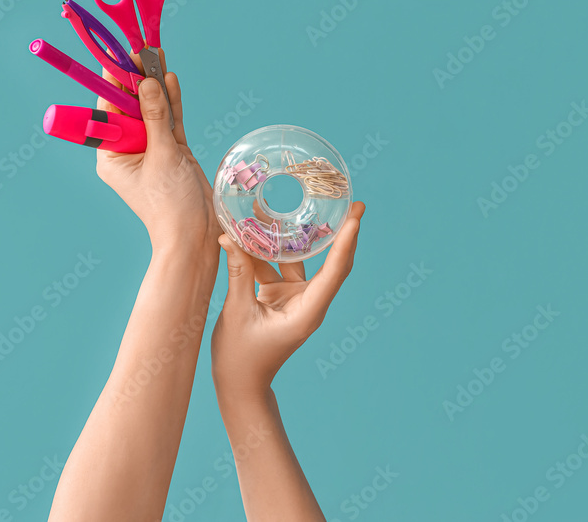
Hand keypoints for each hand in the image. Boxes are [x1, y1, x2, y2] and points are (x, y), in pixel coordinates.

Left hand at [95, 50, 218, 250]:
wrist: (195, 235)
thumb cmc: (171, 205)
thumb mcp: (163, 156)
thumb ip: (156, 117)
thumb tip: (147, 83)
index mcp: (112, 155)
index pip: (110, 111)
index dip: (115, 83)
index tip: (117, 57)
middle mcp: (129, 151)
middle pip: (132, 107)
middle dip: (136, 79)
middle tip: (139, 49)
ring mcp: (152, 151)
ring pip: (153, 111)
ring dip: (155, 86)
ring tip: (155, 54)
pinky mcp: (174, 153)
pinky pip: (170, 122)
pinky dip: (171, 102)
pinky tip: (169, 79)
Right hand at [211, 202, 364, 398]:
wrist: (240, 385)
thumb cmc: (241, 359)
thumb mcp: (237, 313)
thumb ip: (238, 274)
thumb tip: (230, 237)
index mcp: (308, 311)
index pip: (335, 271)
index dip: (346, 242)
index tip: (357, 216)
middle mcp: (309, 302)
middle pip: (331, 262)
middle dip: (342, 232)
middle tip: (354, 203)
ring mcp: (297, 298)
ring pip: (298, 260)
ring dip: (286, 237)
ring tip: (268, 207)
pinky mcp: (282, 297)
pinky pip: (278, 267)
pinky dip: (265, 252)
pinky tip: (248, 231)